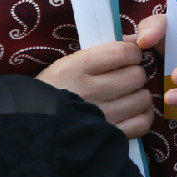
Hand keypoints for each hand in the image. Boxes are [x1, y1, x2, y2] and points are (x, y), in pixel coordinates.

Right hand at [37, 43, 152, 137]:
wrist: (34, 122)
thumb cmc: (57, 88)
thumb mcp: (70, 62)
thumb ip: (103, 50)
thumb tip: (137, 41)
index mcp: (76, 68)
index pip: (122, 53)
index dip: (132, 53)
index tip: (127, 57)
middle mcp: (89, 91)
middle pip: (136, 76)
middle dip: (135, 75)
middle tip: (125, 79)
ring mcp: (100, 116)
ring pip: (142, 99)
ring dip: (139, 96)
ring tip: (127, 96)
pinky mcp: (108, 136)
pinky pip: (142, 123)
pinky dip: (141, 116)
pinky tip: (131, 112)